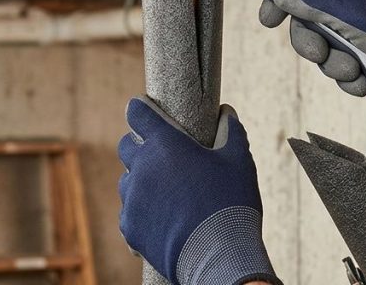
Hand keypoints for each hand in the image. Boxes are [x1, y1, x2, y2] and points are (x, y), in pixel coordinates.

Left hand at [118, 97, 281, 284]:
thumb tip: (226, 113)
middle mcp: (142, 167)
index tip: (142, 108)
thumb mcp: (239, 160)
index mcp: (165, 144)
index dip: (140, 108)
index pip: (138, 114)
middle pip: (126, 146)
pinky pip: (130, 213)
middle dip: (140, 146)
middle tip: (162, 155)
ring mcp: (132, 199)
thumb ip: (231, 131)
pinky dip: (143, 213)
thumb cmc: (230, 202)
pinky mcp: (130, 227)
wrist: (219, 256)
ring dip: (142, 181)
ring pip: (127, 181)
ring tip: (167, 193)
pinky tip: (163, 219)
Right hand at [260, 0, 365, 119]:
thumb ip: (311, 1)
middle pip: (310, 14)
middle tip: (320, 55)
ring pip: (329, 43)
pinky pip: (349, 60)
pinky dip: (354, 75)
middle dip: (312, 41)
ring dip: (336, 64)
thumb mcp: (351, 15)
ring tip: (355, 72)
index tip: (268, 19)